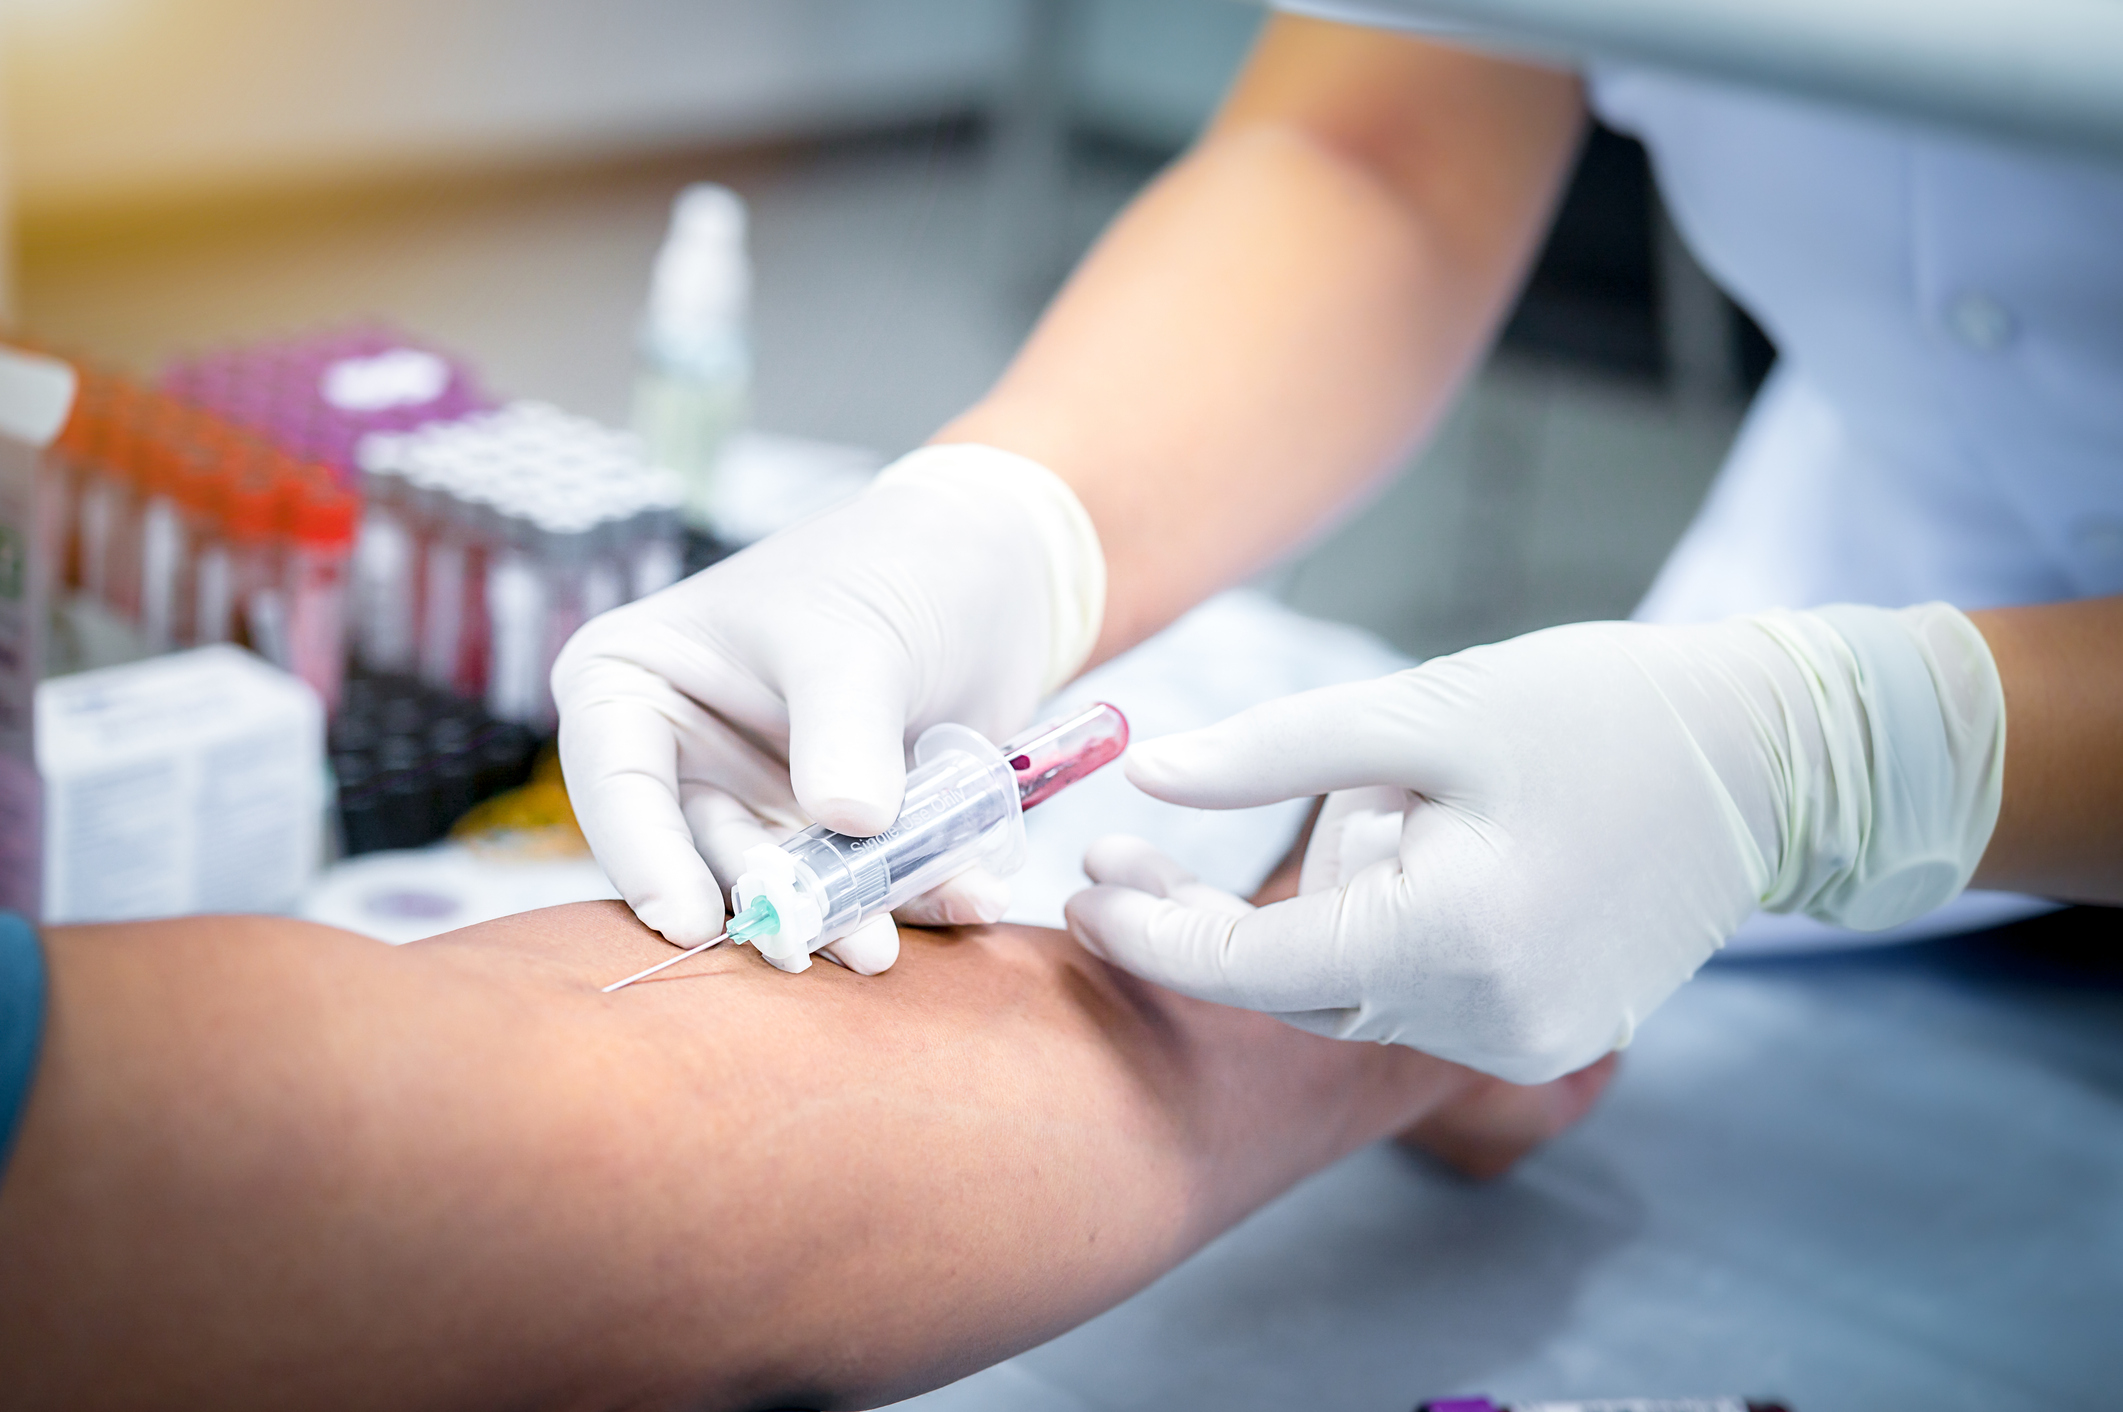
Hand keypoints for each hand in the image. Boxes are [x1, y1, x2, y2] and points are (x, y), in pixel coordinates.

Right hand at [553, 445, 1102, 971]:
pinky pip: (865, 880)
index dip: (643, 857)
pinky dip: (915, 894)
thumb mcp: (856, 639)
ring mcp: (761, 795)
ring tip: (882, 948)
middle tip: (811, 946)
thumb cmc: (891, 567)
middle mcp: (685, 751)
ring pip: (785, 881)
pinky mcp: (836, 830)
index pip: (616, 781)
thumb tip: (851, 824)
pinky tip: (968, 897)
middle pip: (701, 850)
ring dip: (839, 915)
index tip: (686, 919)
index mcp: (637, 682)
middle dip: (764, 901)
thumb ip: (845, 731)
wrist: (997, 563)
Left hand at [1066, 606, 2003, 1081]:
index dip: (1154, 937)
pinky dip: (1385, 933)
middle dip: (1207, 925)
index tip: (1079, 897)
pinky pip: (1416, 998)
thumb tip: (1148, 777)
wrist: (1772, 758)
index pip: (1255, 970)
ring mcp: (1527, 1043)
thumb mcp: (1426, 710)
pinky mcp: (1550, 1036)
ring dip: (1326, 908)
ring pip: (1353, 992)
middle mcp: (1491, 1022)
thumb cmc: (1601, 711)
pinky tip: (1420, 847)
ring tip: (1389, 798)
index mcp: (1455, 940)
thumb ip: (1275, 752)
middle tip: (1122, 856)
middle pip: (1293, 988)